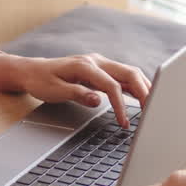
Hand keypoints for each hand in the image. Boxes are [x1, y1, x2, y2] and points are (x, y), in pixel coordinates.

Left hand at [0, 53, 150, 126]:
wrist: (32, 71)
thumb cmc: (41, 81)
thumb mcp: (54, 91)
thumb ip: (77, 94)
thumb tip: (98, 100)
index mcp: (85, 66)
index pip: (112, 85)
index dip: (122, 105)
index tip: (125, 124)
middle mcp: (96, 62)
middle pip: (129, 73)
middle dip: (144, 91)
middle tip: (153, 112)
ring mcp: (100, 64)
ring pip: (129, 73)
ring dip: (143, 88)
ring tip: (152, 107)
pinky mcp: (101, 70)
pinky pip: (123, 77)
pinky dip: (135, 87)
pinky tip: (142, 98)